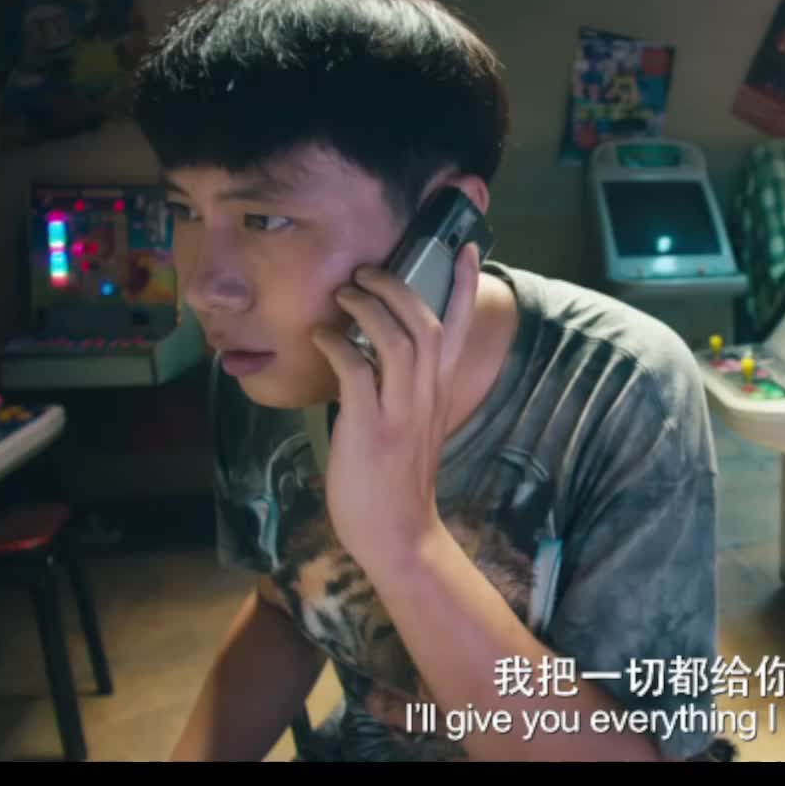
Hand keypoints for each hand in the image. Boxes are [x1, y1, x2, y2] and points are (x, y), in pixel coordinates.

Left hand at [309, 243, 481, 569]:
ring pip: (398, 340)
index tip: (462, 248)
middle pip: (426, 323)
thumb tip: (369, 359)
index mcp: (439, 394)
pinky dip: (338, 344)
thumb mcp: (413, 428)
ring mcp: (400, 413)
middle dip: (399, 286)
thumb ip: (403, 391)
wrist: (398, 536)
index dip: (462, 287)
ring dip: (368, 308)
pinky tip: (322, 337)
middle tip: (369, 270)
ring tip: (345, 294)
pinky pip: (358, 371)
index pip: (460, 331)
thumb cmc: (397, 484)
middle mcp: (426, 397)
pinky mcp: (370, 429)